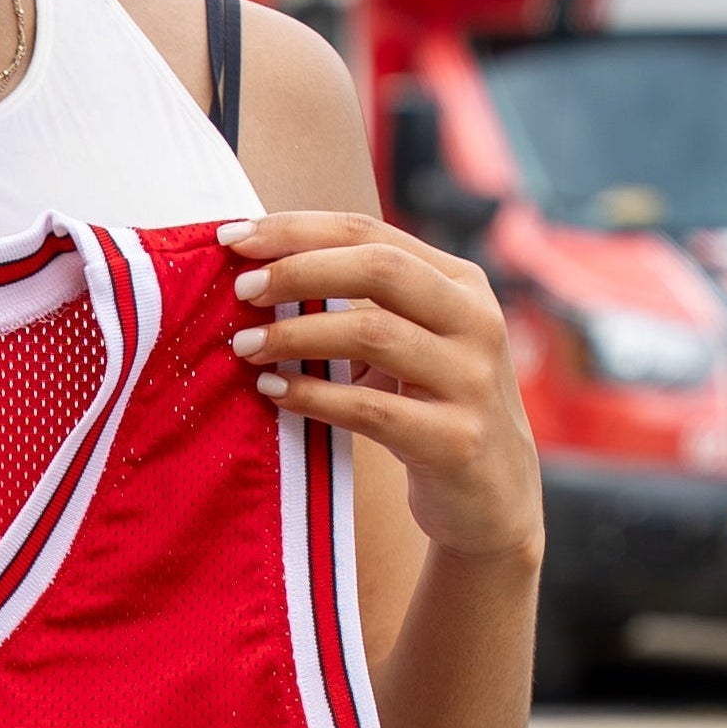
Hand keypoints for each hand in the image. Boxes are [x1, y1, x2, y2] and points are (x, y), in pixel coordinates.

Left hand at [221, 213, 542, 567]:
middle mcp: (476, 321)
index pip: (371, 232)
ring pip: (374, 333)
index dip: (297, 230)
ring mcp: (471, 381)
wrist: (493, 497)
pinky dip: (313, 397)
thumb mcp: (414, 342)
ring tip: (246, 347)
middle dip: (299, 271)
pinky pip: (370, 410)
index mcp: (462, 283)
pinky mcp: (456, 440)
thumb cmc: (432, 408)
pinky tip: (273, 392)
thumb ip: (364, 304)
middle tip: (241, 290)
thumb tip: (260, 272)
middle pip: (378, 268)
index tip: (233, 238)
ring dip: (297, 336)